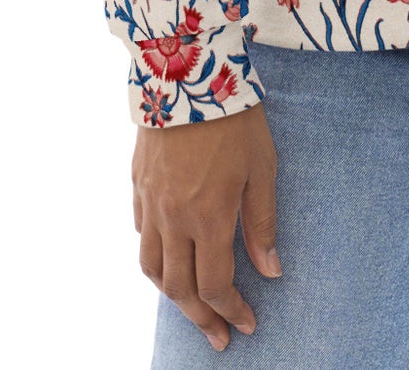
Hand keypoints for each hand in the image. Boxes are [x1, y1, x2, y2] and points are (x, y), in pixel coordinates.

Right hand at [133, 102, 280, 351]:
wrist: (187, 71)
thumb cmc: (235, 117)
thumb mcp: (262, 167)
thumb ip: (262, 222)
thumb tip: (270, 271)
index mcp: (209, 217)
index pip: (216, 284)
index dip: (232, 311)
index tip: (247, 324)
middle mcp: (173, 218)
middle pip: (180, 289)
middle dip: (202, 319)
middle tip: (218, 337)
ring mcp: (151, 203)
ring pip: (152, 268)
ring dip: (172, 295)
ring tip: (192, 306)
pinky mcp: (138, 184)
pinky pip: (140, 235)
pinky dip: (154, 257)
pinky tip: (169, 256)